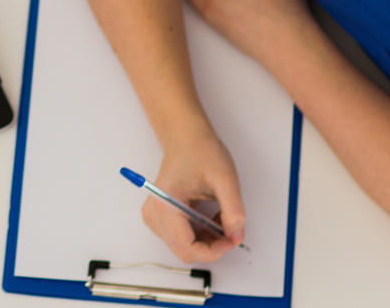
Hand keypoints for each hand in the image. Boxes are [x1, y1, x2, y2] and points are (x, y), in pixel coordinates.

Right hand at [144, 130, 247, 262]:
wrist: (186, 138)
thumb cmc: (201, 152)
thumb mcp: (225, 180)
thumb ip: (233, 211)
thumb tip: (236, 236)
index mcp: (165, 206)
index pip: (187, 248)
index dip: (213, 251)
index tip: (232, 240)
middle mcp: (154, 214)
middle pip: (184, 251)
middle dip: (211, 247)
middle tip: (230, 231)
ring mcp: (154, 216)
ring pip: (182, 247)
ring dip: (206, 241)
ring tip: (219, 219)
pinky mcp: (159, 215)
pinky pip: (180, 238)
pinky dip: (199, 235)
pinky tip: (208, 219)